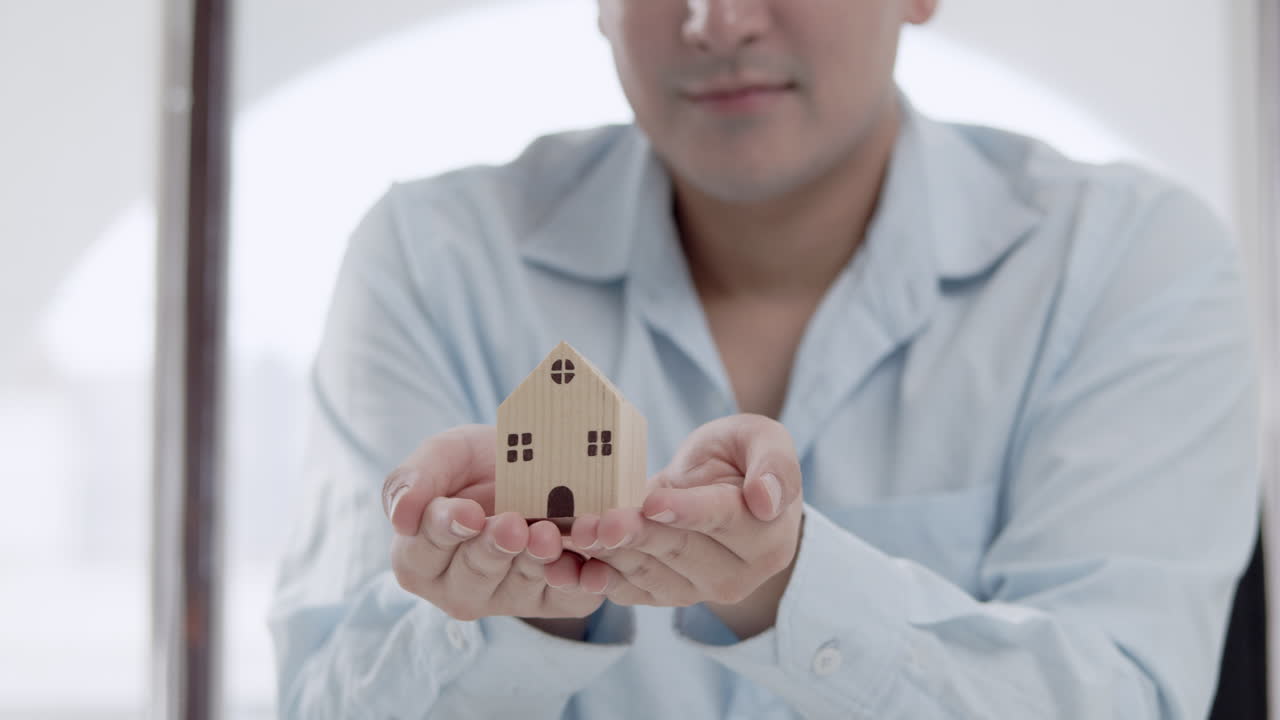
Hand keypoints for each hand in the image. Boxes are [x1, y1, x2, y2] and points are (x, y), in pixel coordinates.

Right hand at [383, 425, 602, 624]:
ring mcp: (506, 599)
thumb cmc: (480, 465)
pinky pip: (563, 599)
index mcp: (421, 558)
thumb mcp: (446, 455)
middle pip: (473, 574)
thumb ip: (414, 479)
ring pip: (518, 586)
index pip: (425, 549)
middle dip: (494, 549)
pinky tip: (586, 568)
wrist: (542, 465)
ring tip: (548, 535)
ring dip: (535, 562)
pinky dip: (576, 583)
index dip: (445, 529)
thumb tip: (399, 516)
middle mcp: (459, 588)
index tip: (466, 513)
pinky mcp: (553, 602)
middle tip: (512, 526)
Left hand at [568, 414, 802, 637]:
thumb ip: (775, 463)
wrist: (719, 486)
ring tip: (572, 534)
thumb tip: (765, 499)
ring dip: (606, 555)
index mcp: (767, 536)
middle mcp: (737, 574)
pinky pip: (627, 591)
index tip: (651, 503)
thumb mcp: (764, 439)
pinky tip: (564, 565)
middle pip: (678, 550)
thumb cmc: (741, 456)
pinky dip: (594, 578)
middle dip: (633, 535)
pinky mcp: (663, 595)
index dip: (685, 512)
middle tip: (593, 522)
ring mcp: (698, 591)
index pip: (722, 521)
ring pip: (647, 573)